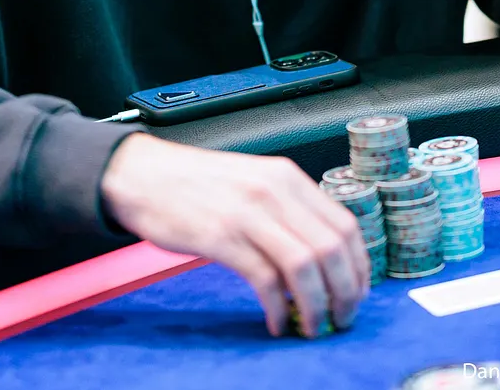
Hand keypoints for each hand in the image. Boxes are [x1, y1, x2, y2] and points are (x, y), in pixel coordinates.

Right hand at [99, 133, 368, 337]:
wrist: (141, 173)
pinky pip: (264, 280)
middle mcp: (274, 191)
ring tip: (314, 326)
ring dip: (317, 305)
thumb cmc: (194, 182)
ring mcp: (247, 213)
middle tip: (342, 317)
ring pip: (305, 266)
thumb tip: (320, 257)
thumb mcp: (252, 181)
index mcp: (287, 178)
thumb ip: (286, 209)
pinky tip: (276, 321)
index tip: (357, 292)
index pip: (344, 225)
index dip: (358, 266)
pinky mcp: (220, 237)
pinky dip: (278, 307)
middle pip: (332, 249)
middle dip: (346, 292)